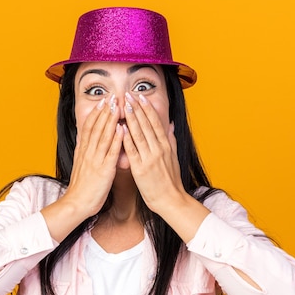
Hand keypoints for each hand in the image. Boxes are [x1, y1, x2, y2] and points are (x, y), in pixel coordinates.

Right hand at [61, 95, 123, 217]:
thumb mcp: (80, 165)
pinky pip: (110, 152)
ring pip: (103, 136)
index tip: (103, 101)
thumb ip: (84, 151)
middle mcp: (88, 153)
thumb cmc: (82, 187)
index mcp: (83, 151)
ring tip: (117, 106)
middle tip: (112, 96)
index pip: (89, 127)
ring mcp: (96, 160)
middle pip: (96, 127)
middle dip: (104, 111)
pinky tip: (121, 129)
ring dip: (110, 120)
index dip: (97, 113)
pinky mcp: (103, 170)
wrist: (77, 203)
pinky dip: (116, 139)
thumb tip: (84, 139)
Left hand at [121, 91, 186, 213]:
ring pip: (139, 134)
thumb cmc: (171, 180)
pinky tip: (120, 128)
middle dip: (137, 108)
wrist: (170, 200)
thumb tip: (171, 124)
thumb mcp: (174, 157)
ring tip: (124, 105)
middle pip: (146, 124)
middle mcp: (158, 149)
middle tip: (128, 95)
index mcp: (166, 145)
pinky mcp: (141, 169)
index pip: (155, 122)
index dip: (147, 108)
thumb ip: (171, 139)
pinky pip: (132, 151)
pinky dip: (126, 139)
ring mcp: (150, 158)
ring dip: (131, 118)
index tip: (140, 96)